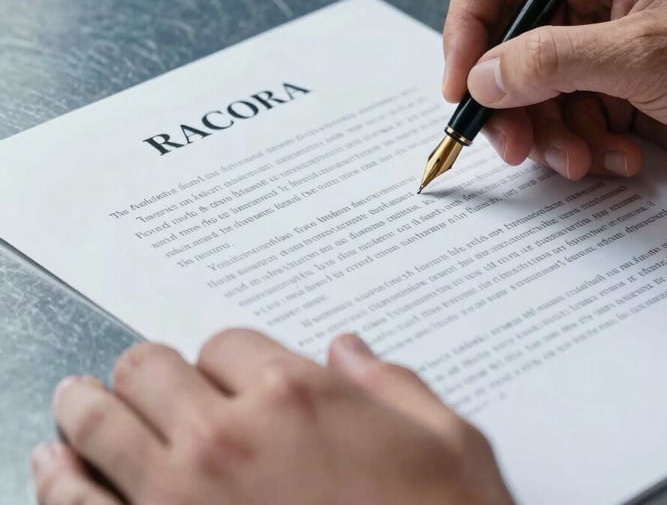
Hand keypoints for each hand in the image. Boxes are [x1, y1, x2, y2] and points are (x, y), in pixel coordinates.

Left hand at [31, 330, 513, 504]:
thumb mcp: (447, 442)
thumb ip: (391, 383)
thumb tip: (351, 350)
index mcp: (298, 396)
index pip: (228, 343)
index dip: (226, 356)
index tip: (226, 370)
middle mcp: (231, 438)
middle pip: (153, 370)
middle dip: (149, 368)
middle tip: (141, 373)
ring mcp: (183, 500)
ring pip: (104, 425)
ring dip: (84, 407)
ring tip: (73, 399)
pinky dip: (61, 481)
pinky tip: (54, 466)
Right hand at [443, 0, 666, 178]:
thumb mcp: (644, 55)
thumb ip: (552, 62)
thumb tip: (480, 79)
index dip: (467, 23)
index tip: (461, 84)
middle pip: (507, 39)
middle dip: (507, 98)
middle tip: (512, 146)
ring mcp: (601, 43)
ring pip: (531, 87)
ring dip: (546, 132)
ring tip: (578, 161)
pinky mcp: (612, 87)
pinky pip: (565, 116)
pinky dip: (580, 145)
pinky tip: (616, 158)